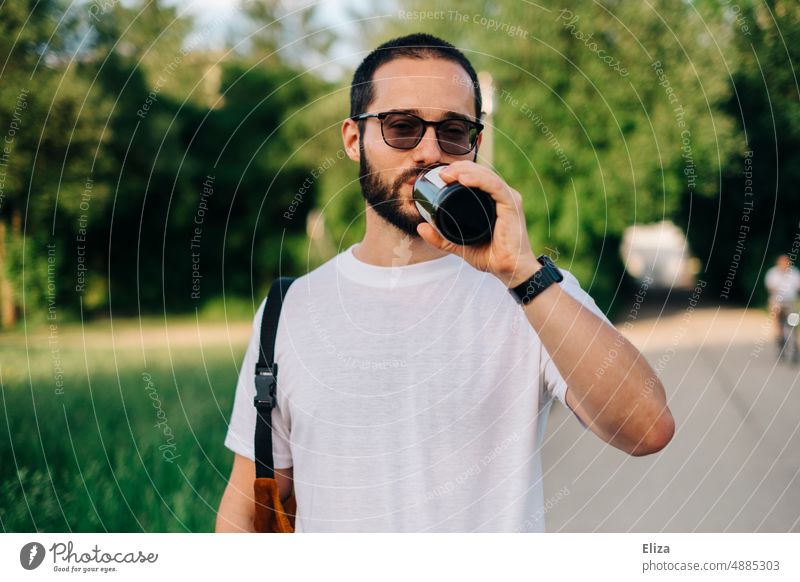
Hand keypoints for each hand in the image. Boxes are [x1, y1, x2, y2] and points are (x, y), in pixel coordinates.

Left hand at [416, 160, 539, 287]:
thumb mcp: (459, 245)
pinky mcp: (512, 205)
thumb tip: (420, 227)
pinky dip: (480, 180)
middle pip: (480, 172)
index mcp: (492, 200)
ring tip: (448, 174)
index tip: (440, 175)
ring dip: (466, 171)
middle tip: (441, 173)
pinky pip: (495, 187)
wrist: (509, 270)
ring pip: (486, 175)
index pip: (476, 177)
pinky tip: (465, 179)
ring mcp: (508, 199)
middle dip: (460, 168)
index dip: (458, 171)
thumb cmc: (491, 256)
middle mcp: (501, 196)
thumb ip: (440, 238)